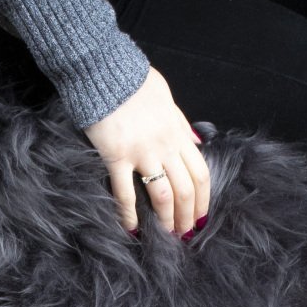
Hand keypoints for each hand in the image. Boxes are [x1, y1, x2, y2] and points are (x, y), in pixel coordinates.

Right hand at [82, 65, 210, 237]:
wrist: (103, 70)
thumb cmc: (132, 80)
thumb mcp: (166, 96)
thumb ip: (181, 122)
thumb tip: (195, 142)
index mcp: (177, 132)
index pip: (200, 173)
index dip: (203, 199)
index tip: (200, 216)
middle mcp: (164, 145)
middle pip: (186, 189)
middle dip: (187, 215)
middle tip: (184, 233)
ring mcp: (141, 152)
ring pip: (162, 195)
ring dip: (166, 219)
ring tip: (165, 235)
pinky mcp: (116, 156)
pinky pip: (125, 192)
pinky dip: (129, 214)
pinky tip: (131, 229)